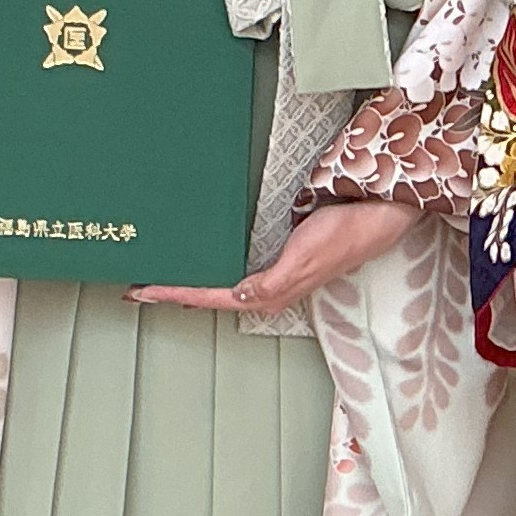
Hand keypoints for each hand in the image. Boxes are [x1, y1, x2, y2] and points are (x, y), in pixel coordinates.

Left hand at [136, 198, 416, 316]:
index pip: (211, 299)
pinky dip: (210, 265)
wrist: (379, 216)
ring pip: (219, 284)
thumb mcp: (306, 257)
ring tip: (158, 276)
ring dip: (189, 282)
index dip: (175, 295)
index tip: (144, 290)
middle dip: (174, 292)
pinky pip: (234, 267)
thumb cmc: (346, 233)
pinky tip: (200, 257)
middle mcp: (267, 289)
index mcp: (269, 294)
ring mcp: (273, 274)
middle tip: (137, 285)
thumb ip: (272, 282)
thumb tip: (239, 296)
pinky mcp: (279, 258)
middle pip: (209, 296)